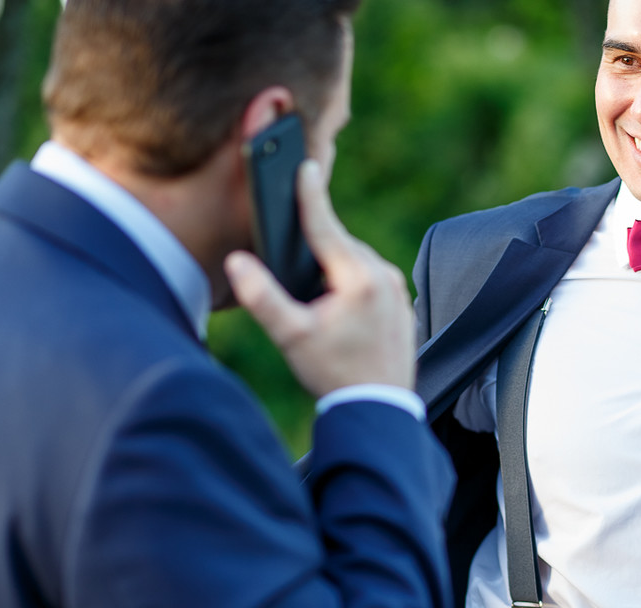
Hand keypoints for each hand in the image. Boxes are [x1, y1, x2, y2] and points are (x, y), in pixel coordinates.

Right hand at [224, 160, 414, 395]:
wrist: (378, 407)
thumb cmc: (335, 374)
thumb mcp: (292, 337)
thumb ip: (262, 297)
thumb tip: (238, 262)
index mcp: (359, 278)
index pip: (326, 226)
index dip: (310, 194)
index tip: (305, 166)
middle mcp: (384, 276)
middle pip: (339, 244)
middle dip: (314, 246)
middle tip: (295, 271)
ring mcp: (398, 289)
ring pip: (355, 260)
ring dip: (332, 266)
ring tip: (315, 300)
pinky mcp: (402, 301)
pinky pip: (370, 277)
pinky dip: (350, 281)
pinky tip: (337, 307)